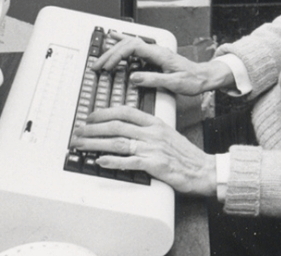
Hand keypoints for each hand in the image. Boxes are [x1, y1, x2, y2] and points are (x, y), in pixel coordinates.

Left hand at [72, 105, 216, 195]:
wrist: (202, 169)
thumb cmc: (185, 154)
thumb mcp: (167, 134)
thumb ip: (148, 130)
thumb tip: (127, 130)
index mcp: (155, 123)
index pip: (126, 111)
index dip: (105, 113)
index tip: (91, 116)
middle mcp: (152, 133)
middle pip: (117, 126)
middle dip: (93, 128)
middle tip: (79, 132)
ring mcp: (152, 148)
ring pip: (118, 142)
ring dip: (96, 143)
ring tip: (81, 145)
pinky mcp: (154, 164)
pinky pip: (129, 161)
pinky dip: (113, 161)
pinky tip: (100, 161)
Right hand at [93, 35, 234, 96]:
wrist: (204, 77)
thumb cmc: (192, 80)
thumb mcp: (174, 83)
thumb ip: (154, 79)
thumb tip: (134, 78)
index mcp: (159, 54)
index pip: (133, 47)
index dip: (118, 54)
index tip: (108, 66)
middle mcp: (156, 50)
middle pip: (128, 44)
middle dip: (110, 53)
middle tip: (97, 65)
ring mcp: (155, 52)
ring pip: (130, 44)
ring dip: (114, 50)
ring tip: (99, 57)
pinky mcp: (154, 56)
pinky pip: (135, 47)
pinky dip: (122, 43)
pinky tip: (115, 40)